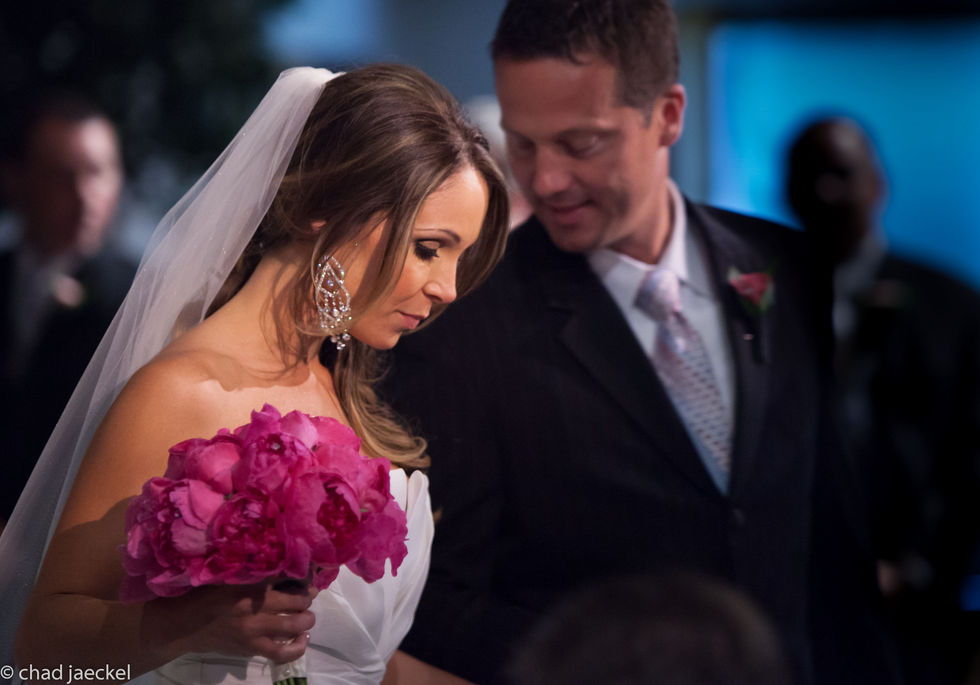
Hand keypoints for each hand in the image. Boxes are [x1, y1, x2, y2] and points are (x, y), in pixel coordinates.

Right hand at [145, 578, 316, 663]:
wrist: (183, 624)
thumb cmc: (205, 594)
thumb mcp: (229, 575)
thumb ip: (253, 569)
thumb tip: (282, 559)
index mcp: (249, 583)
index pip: (286, 574)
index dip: (302, 573)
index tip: (307, 570)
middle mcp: (255, 606)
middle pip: (297, 601)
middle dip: (308, 596)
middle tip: (309, 593)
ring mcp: (254, 629)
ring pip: (294, 625)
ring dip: (307, 619)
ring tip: (307, 615)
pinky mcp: (251, 647)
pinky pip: (281, 652)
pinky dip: (297, 647)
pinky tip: (303, 638)